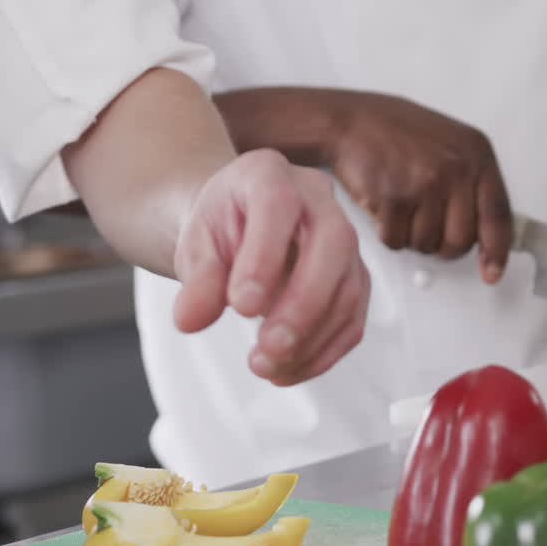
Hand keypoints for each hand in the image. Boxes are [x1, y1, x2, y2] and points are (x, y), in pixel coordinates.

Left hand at [172, 149, 370, 386]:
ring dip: (312, 339)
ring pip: (349, 289)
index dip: (265, 256)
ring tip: (266, 367)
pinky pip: (353, 319)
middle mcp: (319, 201)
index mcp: (270, 175)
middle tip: (268, 349)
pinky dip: (323, 353)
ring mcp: (345, 242)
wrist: (236, 229)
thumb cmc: (219, 229)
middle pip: (333, 245)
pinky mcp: (354, 279)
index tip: (241, 307)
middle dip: (303, 304)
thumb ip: (196, 278)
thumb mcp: (195, 245)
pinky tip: (287, 370)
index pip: (278, 205)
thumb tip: (191, 319)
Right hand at [324, 92, 513, 283]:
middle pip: (461, 241)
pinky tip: (384, 204)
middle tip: (425, 226)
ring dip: (412, 236)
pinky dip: (388, 232)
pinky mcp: (394, 198)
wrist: (351, 121)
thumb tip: (486, 238)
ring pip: (428, 245)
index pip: (498, 215)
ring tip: (402, 205)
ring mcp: (426, 183)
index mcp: (477, 154)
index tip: (491, 273)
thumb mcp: (451, 145)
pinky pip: (397, 241)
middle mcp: (457, 168)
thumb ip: (472, 184)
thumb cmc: (399, 134)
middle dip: (442, 245)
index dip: (496, 251)